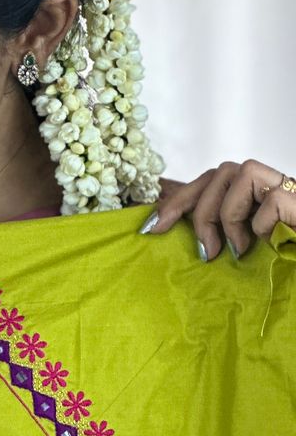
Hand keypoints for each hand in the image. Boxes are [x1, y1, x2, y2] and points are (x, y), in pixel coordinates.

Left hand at [139, 160, 295, 259]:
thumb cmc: (284, 263)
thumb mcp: (241, 251)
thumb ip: (214, 235)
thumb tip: (165, 226)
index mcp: (251, 197)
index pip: (208, 181)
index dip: (177, 200)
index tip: (152, 228)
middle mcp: (270, 187)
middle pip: (218, 172)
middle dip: (196, 208)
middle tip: (203, 250)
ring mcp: (289, 191)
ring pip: (239, 172)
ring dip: (228, 215)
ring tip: (239, 250)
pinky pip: (271, 199)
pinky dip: (261, 224)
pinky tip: (270, 244)